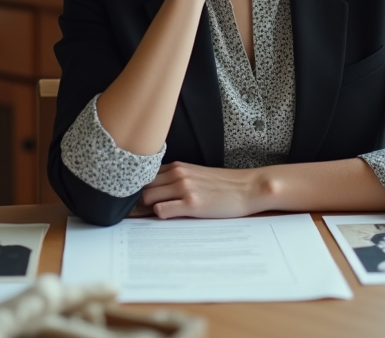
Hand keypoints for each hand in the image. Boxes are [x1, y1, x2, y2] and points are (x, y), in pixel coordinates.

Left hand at [139, 161, 264, 218]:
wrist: (248, 188)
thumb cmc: (223, 185)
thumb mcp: (196, 175)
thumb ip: (175, 179)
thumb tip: (154, 192)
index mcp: (177, 166)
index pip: (144, 176)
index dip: (139, 189)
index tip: (137, 200)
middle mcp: (177, 174)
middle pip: (141, 187)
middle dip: (139, 201)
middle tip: (142, 213)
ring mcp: (184, 188)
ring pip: (147, 198)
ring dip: (148, 209)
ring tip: (155, 217)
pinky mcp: (191, 204)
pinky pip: (161, 211)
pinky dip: (160, 216)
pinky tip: (170, 218)